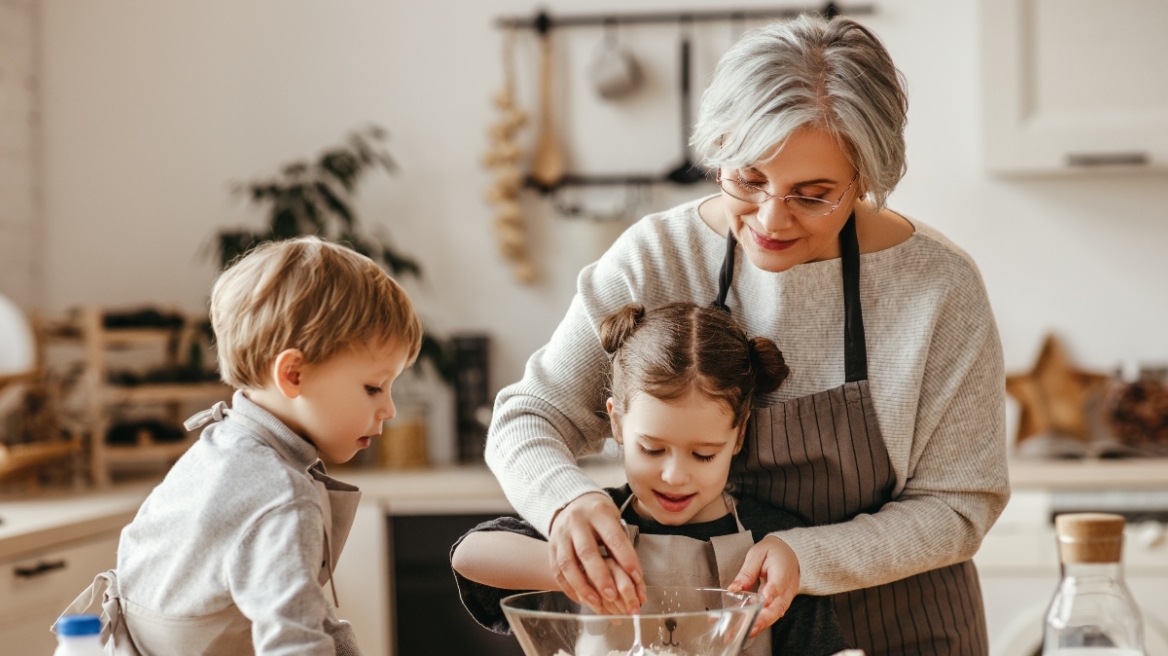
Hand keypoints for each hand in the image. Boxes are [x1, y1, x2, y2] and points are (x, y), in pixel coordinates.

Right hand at [548, 492, 645, 614]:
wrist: (572, 503)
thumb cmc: (599, 515)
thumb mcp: (614, 519)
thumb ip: (621, 545)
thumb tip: (635, 578)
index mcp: (598, 513)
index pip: (613, 537)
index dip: (626, 558)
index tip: (636, 577)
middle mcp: (577, 522)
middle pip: (587, 552)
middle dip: (600, 577)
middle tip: (613, 595)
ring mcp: (561, 535)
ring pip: (568, 564)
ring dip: (582, 586)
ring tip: (596, 601)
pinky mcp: (551, 547)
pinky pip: (557, 570)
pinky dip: (569, 587)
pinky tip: (581, 598)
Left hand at [727, 535, 799, 637]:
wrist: (789, 553)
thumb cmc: (773, 552)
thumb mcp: (758, 554)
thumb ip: (747, 571)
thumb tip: (734, 588)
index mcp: (783, 570)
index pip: (779, 583)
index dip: (772, 592)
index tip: (764, 599)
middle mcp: (787, 588)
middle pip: (778, 607)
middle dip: (763, 619)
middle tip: (748, 627)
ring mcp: (784, 598)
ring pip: (773, 614)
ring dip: (757, 625)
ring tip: (739, 633)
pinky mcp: (778, 604)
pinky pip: (768, 614)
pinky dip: (755, 622)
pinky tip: (740, 627)